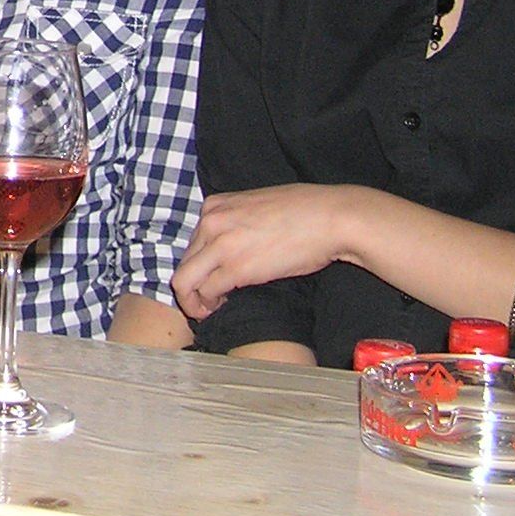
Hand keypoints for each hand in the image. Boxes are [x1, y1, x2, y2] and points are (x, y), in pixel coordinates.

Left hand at [172, 184, 364, 319]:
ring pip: (184, 281)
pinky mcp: (236, 268)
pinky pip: (206, 292)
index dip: (200, 266)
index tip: (211, 280)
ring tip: (210, 310)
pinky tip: (223, 308)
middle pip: (184, 263)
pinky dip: (208, 305)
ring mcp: (221, 244)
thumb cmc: (304, 214)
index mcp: (215, 205)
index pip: (192, 243)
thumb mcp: (256, 207)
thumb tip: (231, 246)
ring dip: (193, 301)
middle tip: (207, 303)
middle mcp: (211, 221)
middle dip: (191, 287)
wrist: (331, 218)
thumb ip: (236, 222)